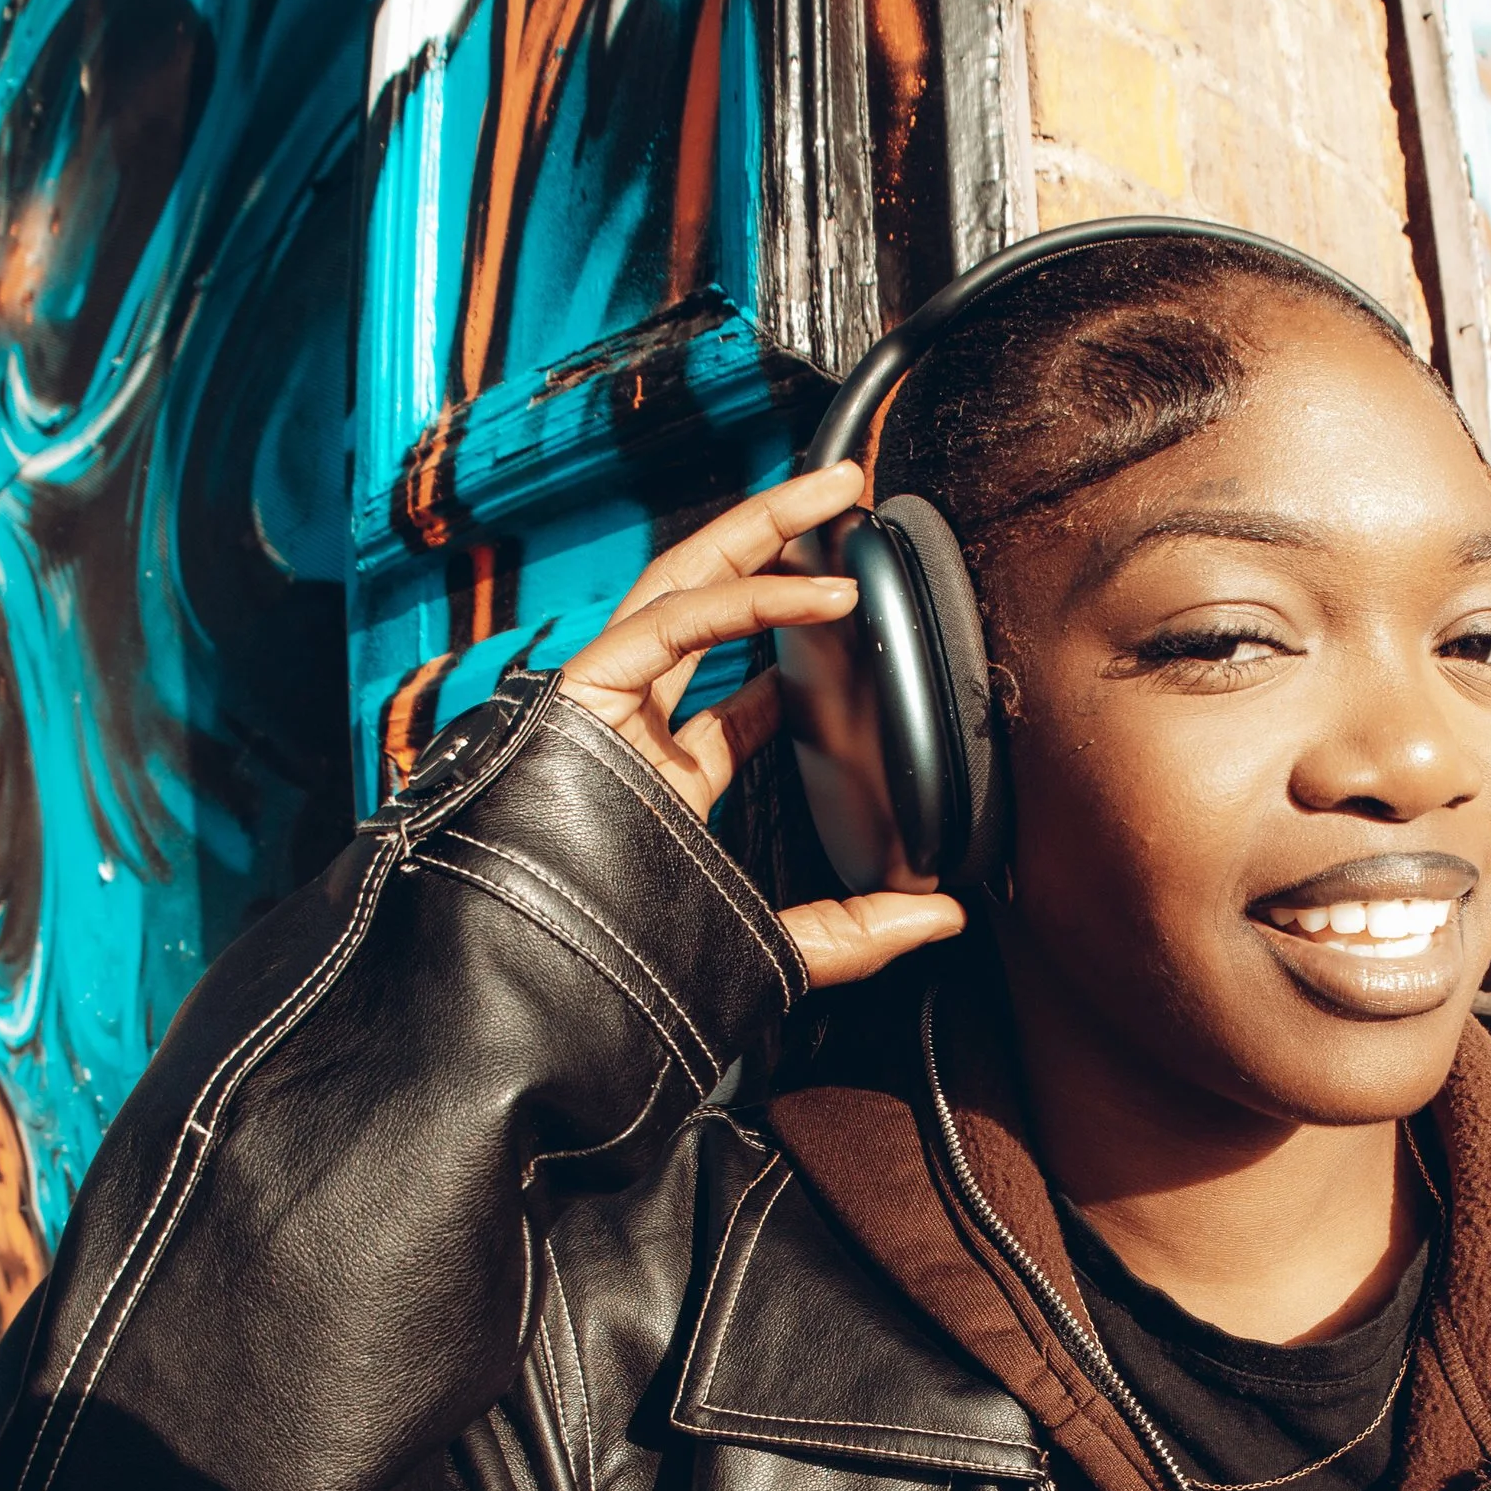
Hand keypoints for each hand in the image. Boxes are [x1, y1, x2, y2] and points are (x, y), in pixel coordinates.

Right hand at [559, 464, 965, 989]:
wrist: (542, 999)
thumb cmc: (630, 977)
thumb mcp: (773, 947)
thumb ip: (855, 933)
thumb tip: (947, 915)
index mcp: (660, 783)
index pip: (726, 694)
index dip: (784, 643)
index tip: (847, 610)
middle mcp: (628, 731)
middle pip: (702, 604)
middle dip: (772, 539)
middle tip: (848, 495)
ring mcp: (601, 706)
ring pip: (680, 583)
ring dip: (758, 528)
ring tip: (832, 490)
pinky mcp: (581, 695)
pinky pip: (667, 626)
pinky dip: (746, 603)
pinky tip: (822, 594)